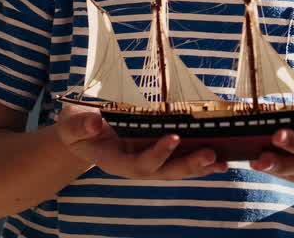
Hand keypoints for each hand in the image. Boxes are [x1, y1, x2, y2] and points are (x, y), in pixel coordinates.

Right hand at [56, 102, 228, 179]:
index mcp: (114, 160)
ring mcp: (145, 160)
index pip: (138, 163)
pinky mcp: (155, 154)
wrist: (80, 134)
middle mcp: (133, 165)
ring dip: (199, 167)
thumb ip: (79, 124)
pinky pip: (178, 160)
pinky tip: (219, 160)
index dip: (157, 153)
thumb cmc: (76, 126)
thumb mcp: (71, 123)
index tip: (173, 137)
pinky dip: (198, 162)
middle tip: (210, 154)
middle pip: (163, 172)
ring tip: (222, 162)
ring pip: (175, 169)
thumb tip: (94, 121)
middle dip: (187, 165)